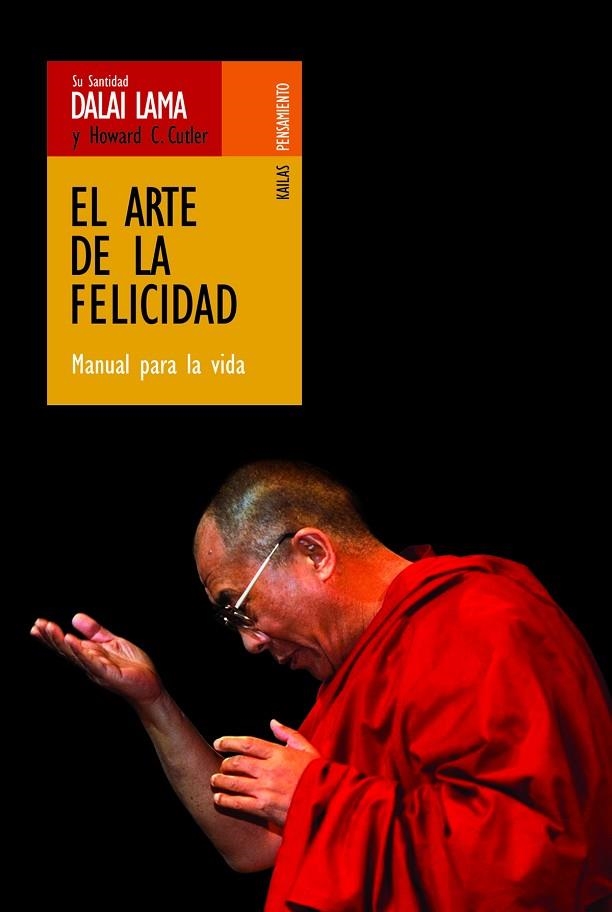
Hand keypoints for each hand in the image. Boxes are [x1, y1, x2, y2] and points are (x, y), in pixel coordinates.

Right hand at [30, 613, 162, 705]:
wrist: (150, 686)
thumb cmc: (133, 666)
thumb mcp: (112, 642)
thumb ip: (95, 631)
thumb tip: (75, 617)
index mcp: (90, 655)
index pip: (67, 645)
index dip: (52, 636)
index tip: (37, 625)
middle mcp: (89, 664)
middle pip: (66, 650)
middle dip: (51, 638)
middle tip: (37, 626)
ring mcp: (97, 670)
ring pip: (75, 655)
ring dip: (61, 642)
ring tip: (49, 629)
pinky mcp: (109, 674)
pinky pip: (92, 662)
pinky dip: (80, 651)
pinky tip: (71, 640)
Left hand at [211, 719, 319, 828]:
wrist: (328, 803)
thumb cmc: (319, 775)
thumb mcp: (308, 749)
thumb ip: (289, 734)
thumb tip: (273, 722)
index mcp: (279, 754)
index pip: (248, 744)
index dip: (229, 741)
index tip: (219, 742)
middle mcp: (269, 770)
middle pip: (237, 762)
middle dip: (224, 763)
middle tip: (219, 765)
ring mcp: (265, 789)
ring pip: (234, 782)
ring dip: (220, 781)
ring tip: (213, 781)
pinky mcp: (264, 808)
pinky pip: (238, 803)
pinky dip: (225, 800)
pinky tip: (218, 798)